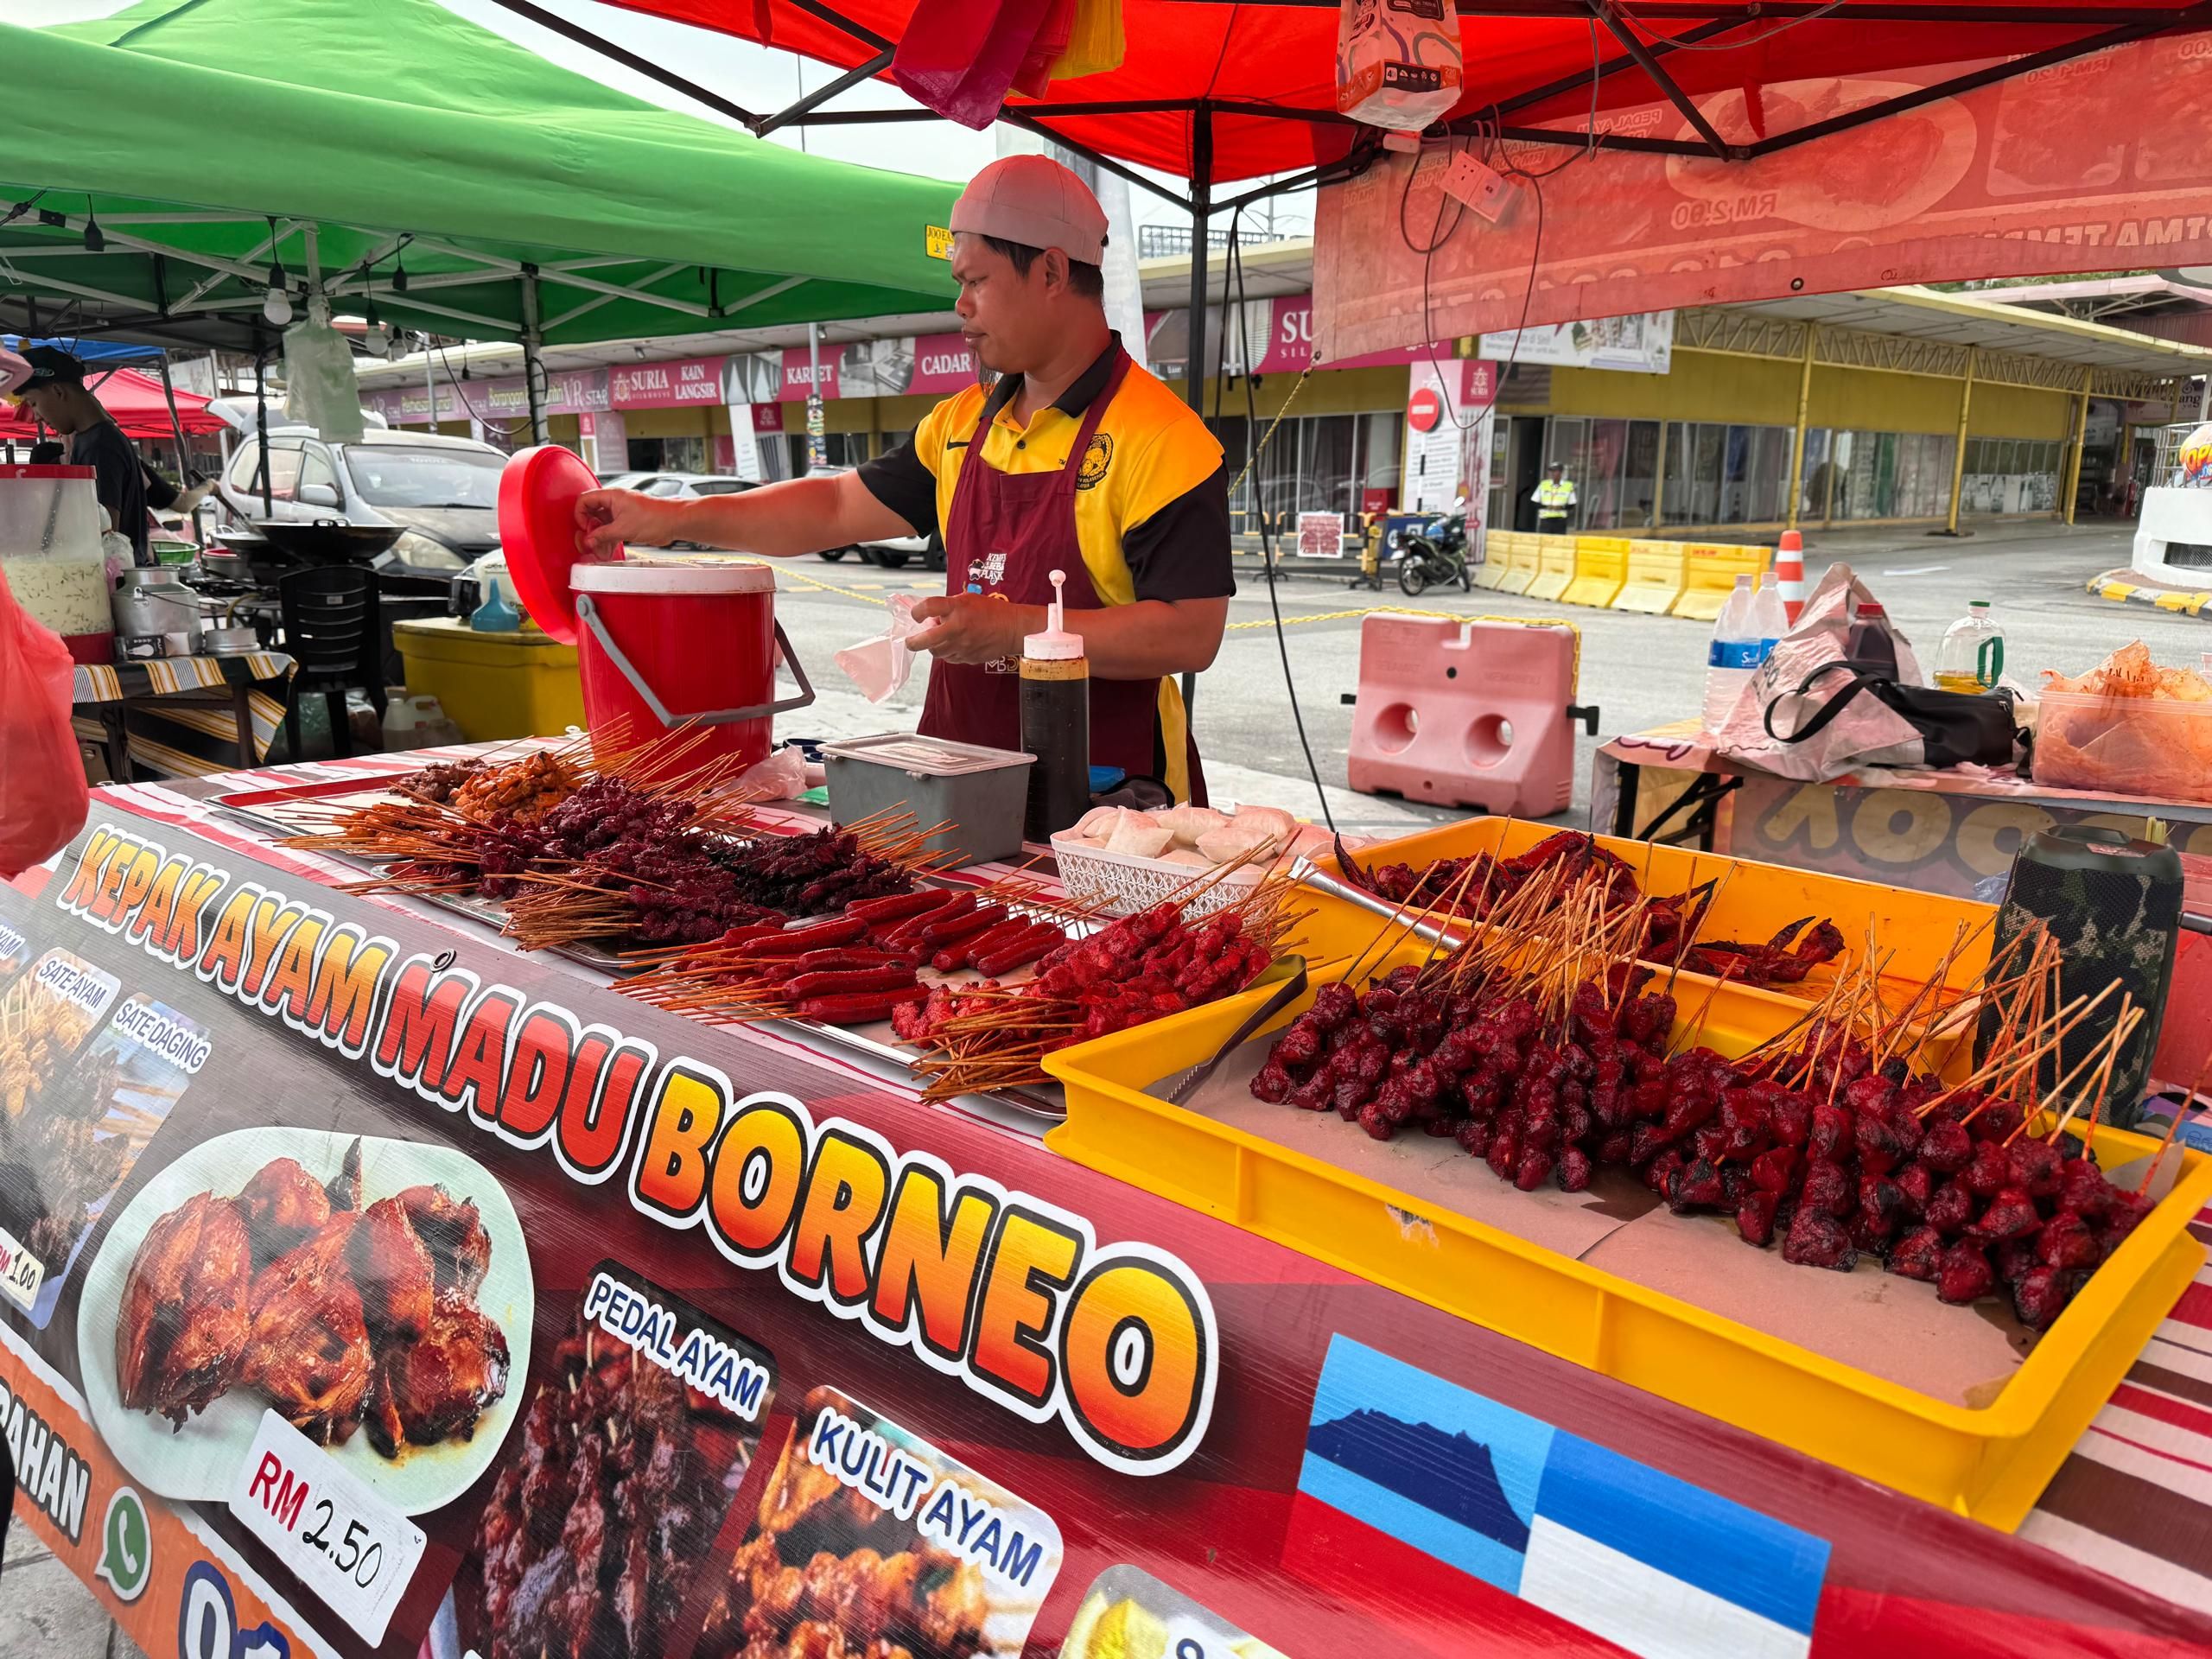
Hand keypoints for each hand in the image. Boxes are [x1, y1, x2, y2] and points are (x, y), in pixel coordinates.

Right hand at [575, 488, 682, 558]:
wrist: (674, 522)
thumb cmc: (655, 517)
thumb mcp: (623, 529)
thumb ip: (603, 535)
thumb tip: (589, 540)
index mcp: (611, 496)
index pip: (584, 500)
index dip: (580, 515)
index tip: (584, 529)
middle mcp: (615, 502)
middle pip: (592, 514)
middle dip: (591, 531)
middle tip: (591, 543)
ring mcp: (621, 512)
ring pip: (602, 525)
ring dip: (600, 539)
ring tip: (600, 552)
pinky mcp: (628, 522)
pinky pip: (612, 530)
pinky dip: (609, 540)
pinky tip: (608, 551)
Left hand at [905, 593, 1036, 664]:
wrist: (1012, 628)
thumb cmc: (991, 611)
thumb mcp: (967, 600)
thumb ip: (947, 608)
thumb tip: (930, 619)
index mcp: (957, 608)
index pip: (928, 607)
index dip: (917, 611)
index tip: (916, 614)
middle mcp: (957, 628)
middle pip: (925, 640)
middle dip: (913, 642)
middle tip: (910, 640)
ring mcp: (962, 645)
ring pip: (936, 652)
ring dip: (933, 646)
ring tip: (938, 639)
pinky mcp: (967, 658)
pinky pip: (950, 658)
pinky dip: (948, 652)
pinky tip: (954, 644)